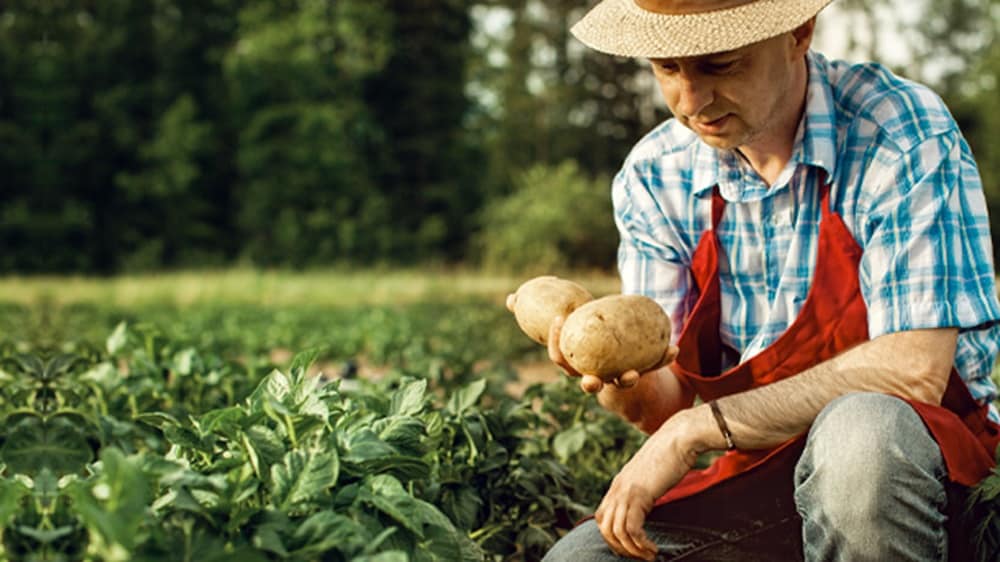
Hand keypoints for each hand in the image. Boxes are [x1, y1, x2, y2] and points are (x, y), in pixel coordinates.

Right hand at [547, 315, 678, 394]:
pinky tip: (674, 349)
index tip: (558, 320)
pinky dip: (663, 358)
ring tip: (632, 374)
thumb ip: (580, 309)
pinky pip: (652, 367)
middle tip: (590, 381)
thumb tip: (554, 278)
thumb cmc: (598, 325)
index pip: (560, 358)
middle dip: (590, 384)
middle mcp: (597, 374)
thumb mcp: (588, 318)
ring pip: (623, 383)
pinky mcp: (642, 371)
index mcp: (577, 362)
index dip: (556, 342)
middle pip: (590, 384)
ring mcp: (620, 376)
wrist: (624, 344)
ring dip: (628, 379)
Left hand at [595, 411, 700, 559]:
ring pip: (616, 532)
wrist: (679, 437)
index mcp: (618, 484)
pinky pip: (631, 529)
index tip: (631, 546)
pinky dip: (640, 544)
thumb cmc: (671, 454)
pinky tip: (653, 549)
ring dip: (632, 550)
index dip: (613, 537)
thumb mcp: (650, 475)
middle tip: (640, 556)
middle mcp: (617, 488)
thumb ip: (643, 489)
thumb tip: (647, 503)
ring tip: (648, 555)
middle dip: (620, 548)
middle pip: (604, 528)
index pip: (602, 517)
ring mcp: (625, 491)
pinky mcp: (638, 494)